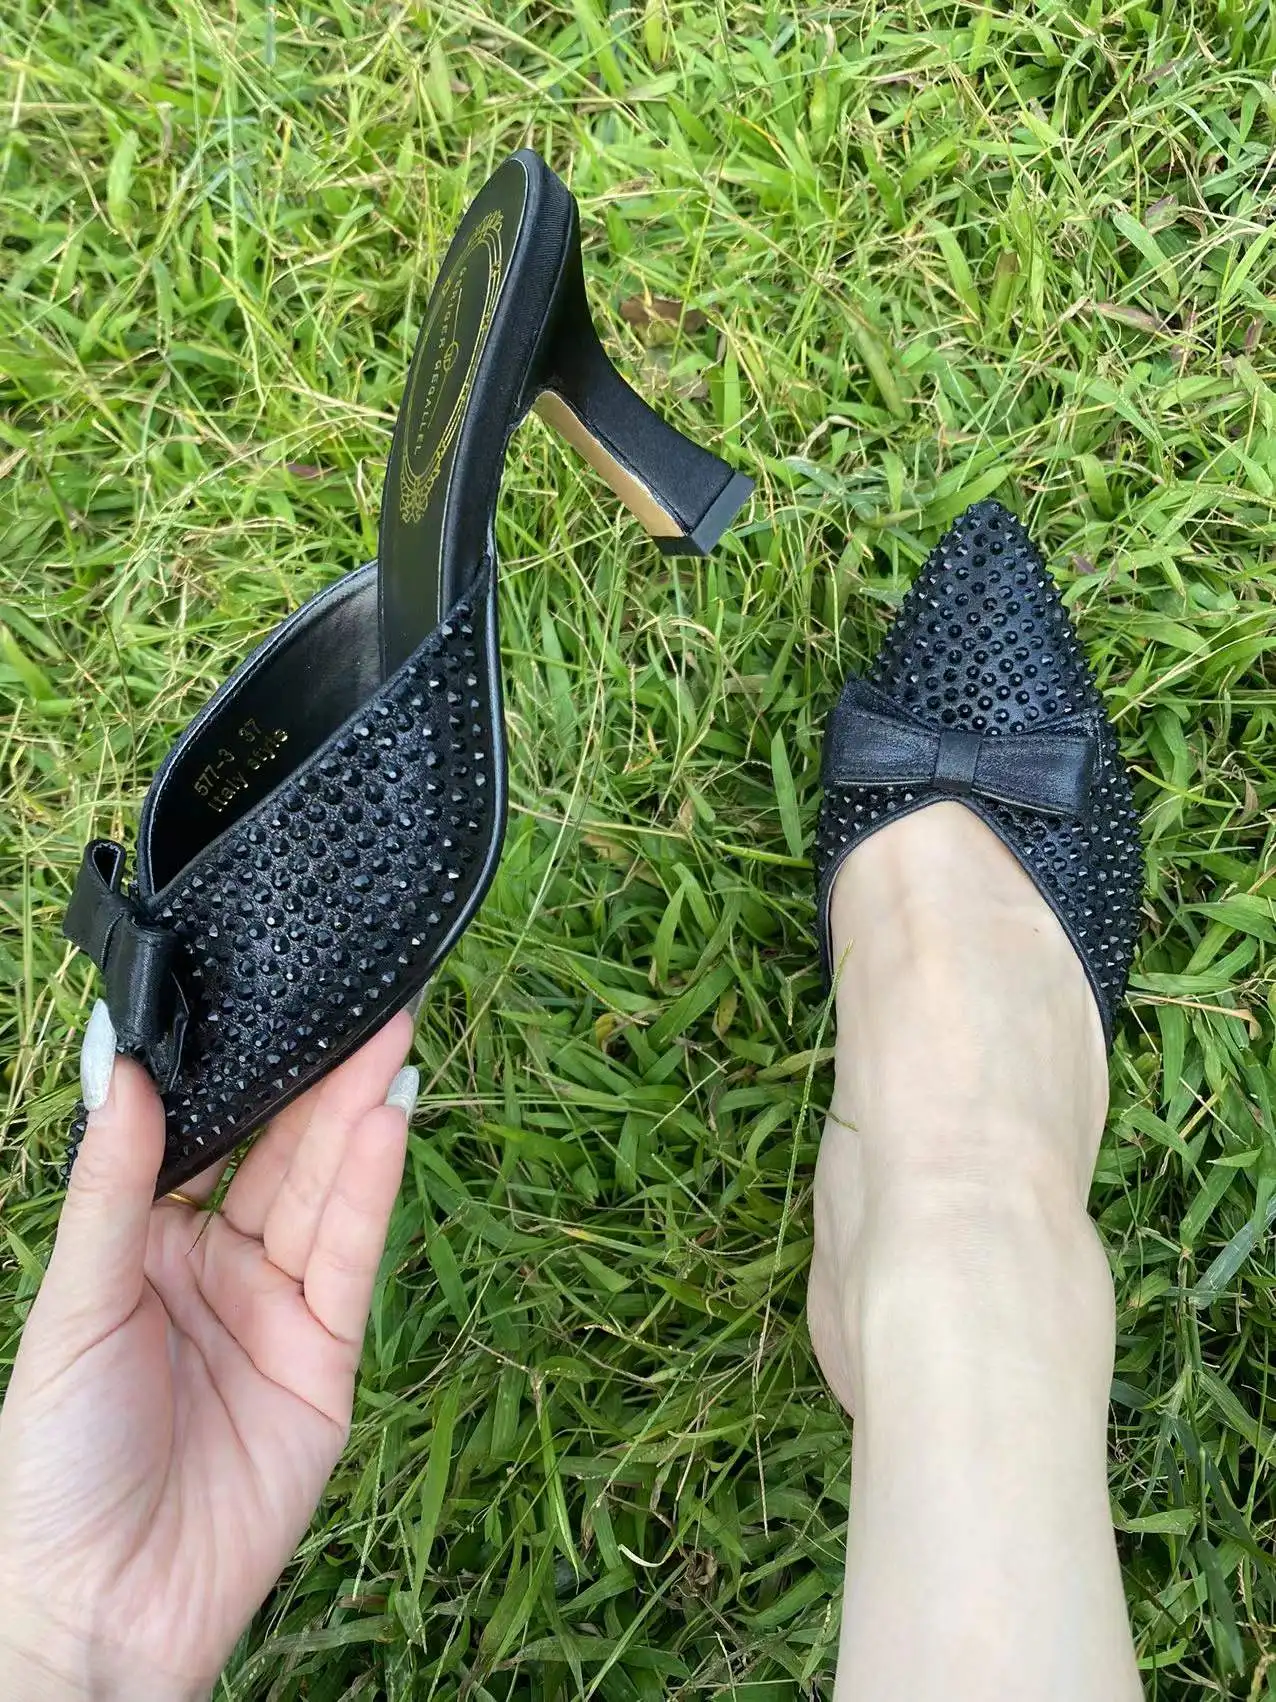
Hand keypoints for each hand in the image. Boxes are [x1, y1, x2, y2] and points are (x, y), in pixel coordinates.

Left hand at [0, 1006, 416, 1700]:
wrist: (98, 1601)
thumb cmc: (56, 1459)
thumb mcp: (76, 1305)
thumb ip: (112, 1187)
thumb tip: (121, 1067)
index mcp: (149, 1249)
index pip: (211, 1142)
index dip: (246, 1077)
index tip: (275, 1003)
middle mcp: (218, 1268)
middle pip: (280, 1158)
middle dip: (322, 1082)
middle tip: (368, 1003)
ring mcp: (276, 1311)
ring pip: (322, 1197)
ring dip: (357, 1121)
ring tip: (388, 1041)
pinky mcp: (327, 1359)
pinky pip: (350, 1261)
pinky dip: (370, 1192)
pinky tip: (386, 1124)